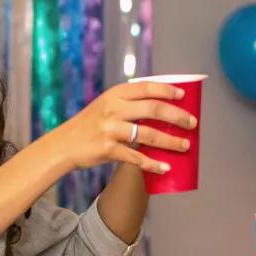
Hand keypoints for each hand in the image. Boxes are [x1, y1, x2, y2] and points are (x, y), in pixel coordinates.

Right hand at [57, 81, 194, 175]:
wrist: (64, 145)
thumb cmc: (90, 125)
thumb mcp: (105, 105)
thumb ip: (128, 103)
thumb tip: (162, 107)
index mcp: (115, 94)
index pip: (146, 88)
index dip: (167, 91)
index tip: (184, 96)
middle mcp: (113, 109)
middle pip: (153, 109)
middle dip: (177, 116)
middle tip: (192, 123)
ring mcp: (110, 129)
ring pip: (148, 134)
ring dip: (170, 141)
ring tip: (185, 146)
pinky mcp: (107, 149)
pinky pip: (136, 157)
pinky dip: (152, 164)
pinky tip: (165, 168)